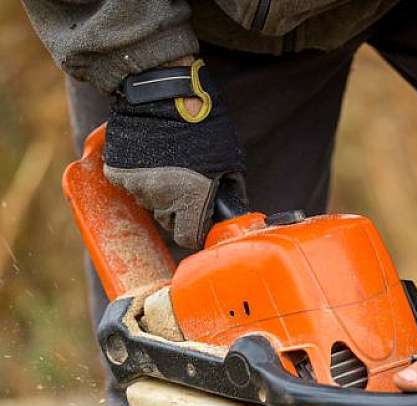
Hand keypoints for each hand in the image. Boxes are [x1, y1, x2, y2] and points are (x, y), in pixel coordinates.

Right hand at [103, 58, 245, 250]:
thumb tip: (231, 208)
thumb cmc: (201, 122)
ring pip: (149, 201)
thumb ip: (230, 189)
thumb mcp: (229, 158)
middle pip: (168, 220)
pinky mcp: (117, 171)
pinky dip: (138, 173)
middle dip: (176, 207)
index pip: (188, 237)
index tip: (198, 219)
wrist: (161, 88)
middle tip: (184, 178)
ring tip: (167, 158)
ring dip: (158, 188)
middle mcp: (161, 199)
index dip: (194, 230)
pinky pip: (131, 183)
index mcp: (190, 201)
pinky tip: (149, 152)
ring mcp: (137, 185)